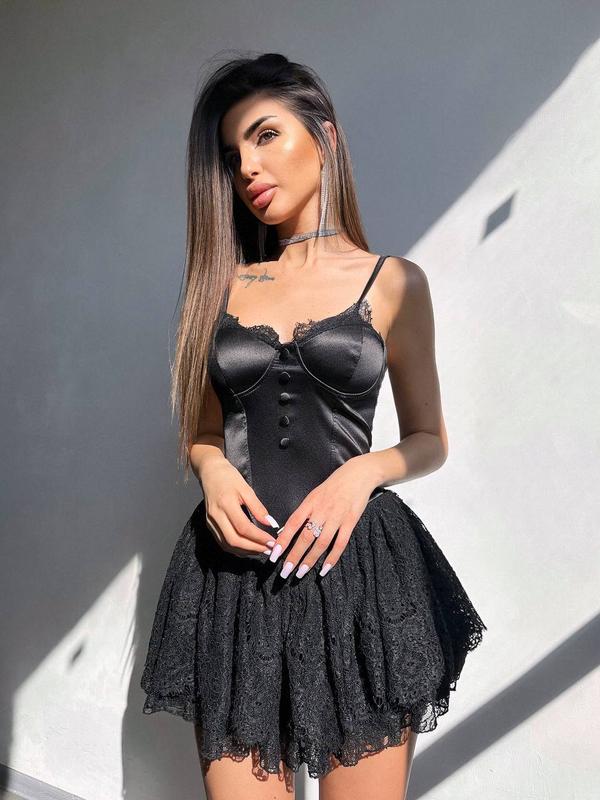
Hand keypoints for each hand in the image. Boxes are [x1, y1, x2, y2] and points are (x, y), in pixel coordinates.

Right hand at [201, 460, 279, 556]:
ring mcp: (210, 522)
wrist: (210, 472)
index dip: (258, 538)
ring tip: (261, 550)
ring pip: (227, 544)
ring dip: (245, 551)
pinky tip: (247, 548)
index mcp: (226, 504)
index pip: (243, 528)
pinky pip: (222, 542)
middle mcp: (216, 516)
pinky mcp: (209, 525)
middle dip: (253, 548)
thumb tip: (270, 523)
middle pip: (234, 540)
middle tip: (269, 549)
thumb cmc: (228, 477)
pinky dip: (236, 548)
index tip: (272, 541)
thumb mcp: (246, 489)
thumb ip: (258, 508)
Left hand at [269, 456, 377, 578]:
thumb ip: (303, 512)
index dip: (283, 540)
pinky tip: (324, 569)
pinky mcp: (350, 522)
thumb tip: (288, 530)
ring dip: (310, 560)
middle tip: (284, 572)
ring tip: (300, 573)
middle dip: (293, 556)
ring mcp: (336, 517)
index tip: (274, 555)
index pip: (293, 524)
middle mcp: (321, 510)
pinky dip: (332, 558)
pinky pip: (340, 543)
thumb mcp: (314, 494)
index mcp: (310, 503)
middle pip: (305, 537)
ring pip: (321, 543)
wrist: (357, 475)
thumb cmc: (333, 486)